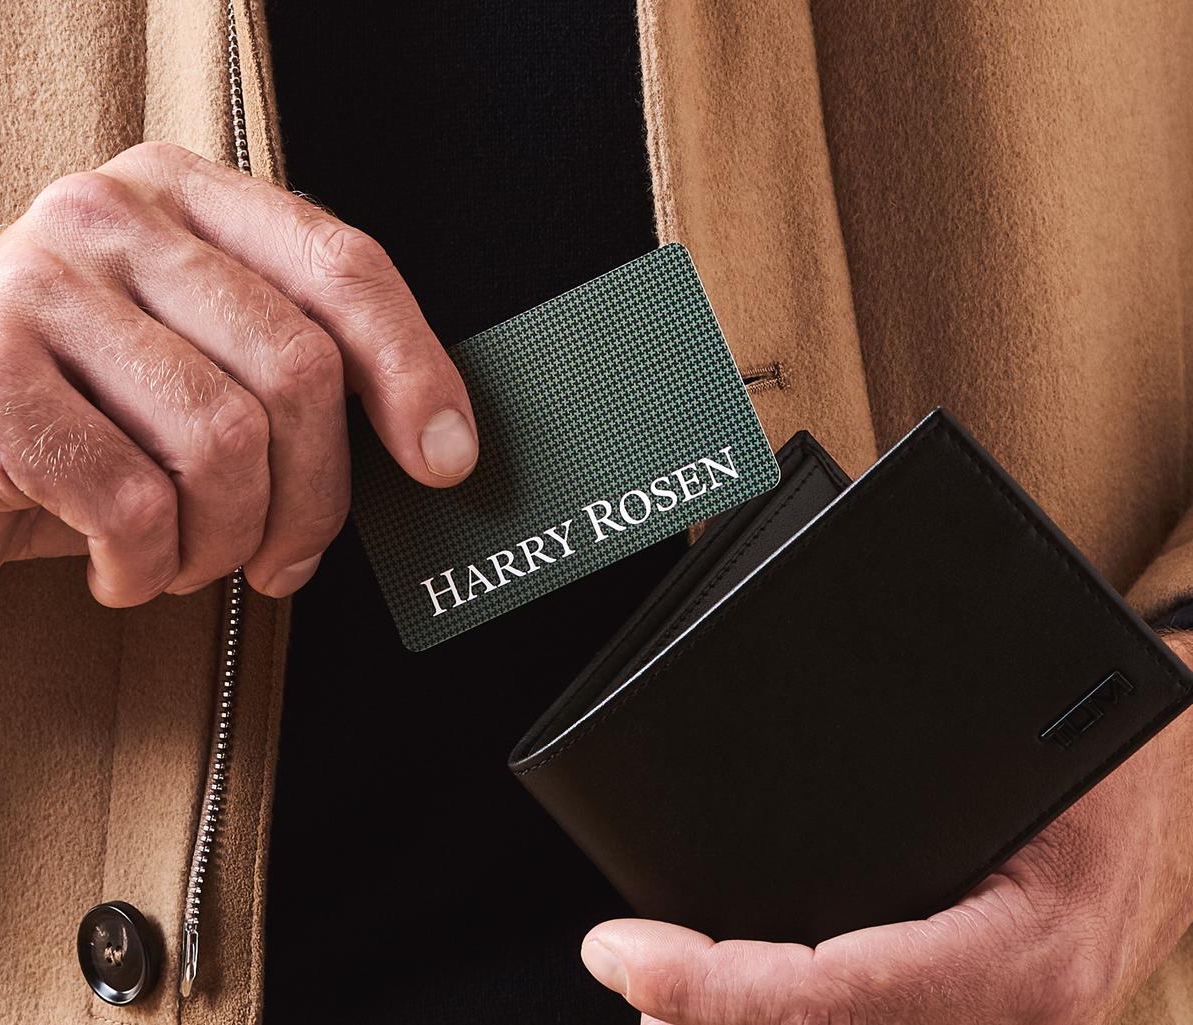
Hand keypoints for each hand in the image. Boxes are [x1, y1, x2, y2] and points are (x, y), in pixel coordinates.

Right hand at [0, 141, 475, 609]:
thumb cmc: (72, 428)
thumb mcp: (193, 375)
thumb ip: (289, 373)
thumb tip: (430, 443)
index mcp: (180, 196)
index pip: (342, 264)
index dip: (415, 369)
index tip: (448, 459)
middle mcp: (107, 217)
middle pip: (297, 367)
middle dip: (315, 496)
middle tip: (286, 559)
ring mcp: (34, 288)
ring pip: (222, 442)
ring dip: (225, 541)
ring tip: (187, 561)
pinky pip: (133, 502)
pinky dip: (147, 566)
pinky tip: (123, 567)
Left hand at [581, 631, 1192, 1024]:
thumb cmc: (1119, 752)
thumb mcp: (1024, 745)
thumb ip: (904, 764)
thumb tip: (756, 751)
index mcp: (1023, 957)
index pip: (831, 999)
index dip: (712, 991)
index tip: (622, 954)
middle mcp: (1021, 1019)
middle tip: (630, 974)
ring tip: (665, 991)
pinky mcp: (1000, 1020)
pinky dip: (805, 1021)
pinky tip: (749, 1000)